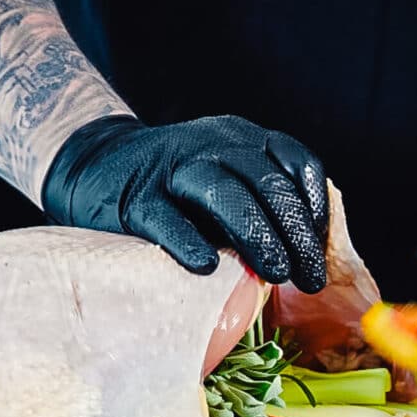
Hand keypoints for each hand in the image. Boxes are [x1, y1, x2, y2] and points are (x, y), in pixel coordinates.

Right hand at [41, 114, 328, 292]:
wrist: (95, 166)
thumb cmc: (176, 191)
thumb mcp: (226, 179)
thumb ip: (262, 204)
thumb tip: (307, 255)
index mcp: (242, 138)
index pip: (295, 161)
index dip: (314, 207)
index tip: (321, 250)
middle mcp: (212, 144)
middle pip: (266, 181)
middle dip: (295, 233)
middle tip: (309, 278)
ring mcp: (172, 168)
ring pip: (223, 193)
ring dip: (256, 234)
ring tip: (276, 274)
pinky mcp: (135, 198)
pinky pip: (165, 218)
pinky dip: (188, 241)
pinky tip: (207, 267)